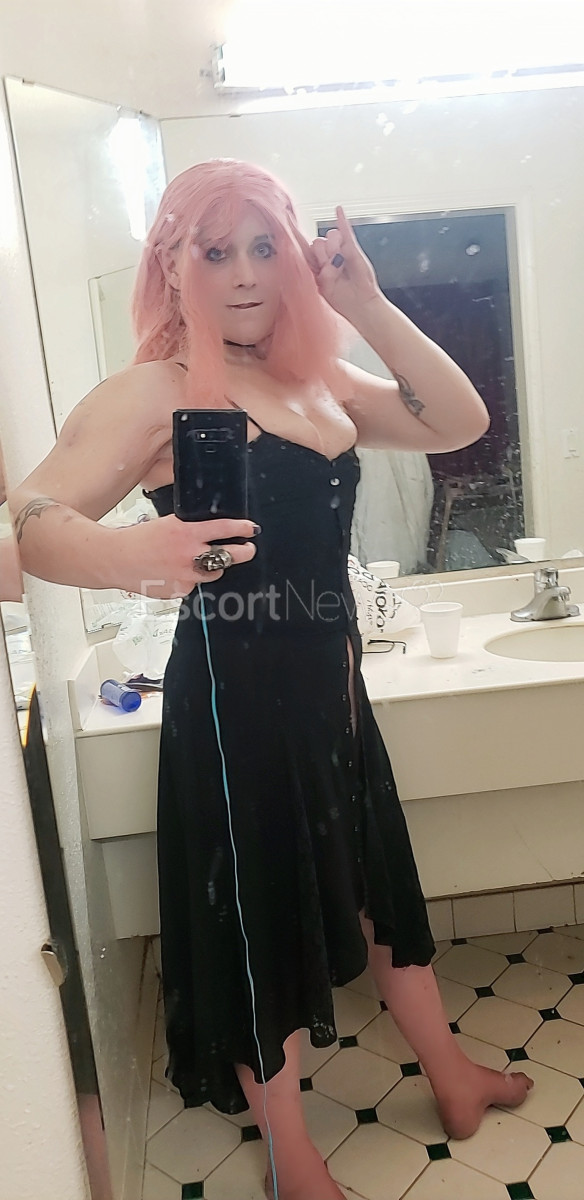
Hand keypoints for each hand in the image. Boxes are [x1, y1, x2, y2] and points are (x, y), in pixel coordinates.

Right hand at [115, 515, 258, 598]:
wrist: (116, 559)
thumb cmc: (138, 539)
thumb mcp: (167, 524)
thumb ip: (190, 529)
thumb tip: (210, 531)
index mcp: (187, 533)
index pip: (224, 529)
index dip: (242, 528)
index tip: (251, 529)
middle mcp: (189, 555)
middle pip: (229, 556)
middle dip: (244, 552)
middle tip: (248, 549)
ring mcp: (186, 575)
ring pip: (214, 573)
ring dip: (213, 567)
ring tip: (199, 561)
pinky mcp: (180, 590)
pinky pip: (194, 585)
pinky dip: (189, 579)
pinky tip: (174, 572)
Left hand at [292, 206, 381, 320]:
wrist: (360, 304)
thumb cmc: (342, 300)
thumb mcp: (324, 288)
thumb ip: (322, 274)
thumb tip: (330, 262)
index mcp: (315, 265)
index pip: (301, 246)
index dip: (294, 233)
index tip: (285, 218)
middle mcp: (325, 255)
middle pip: (316, 242)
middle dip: (323, 256)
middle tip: (332, 270)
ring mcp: (339, 250)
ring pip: (329, 236)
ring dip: (334, 249)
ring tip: (341, 265)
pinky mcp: (352, 248)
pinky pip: (345, 229)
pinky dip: (341, 218)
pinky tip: (338, 210)